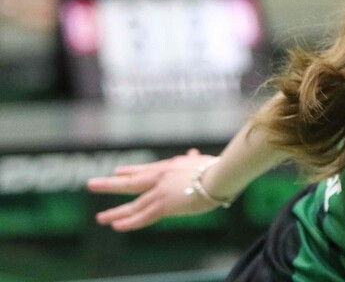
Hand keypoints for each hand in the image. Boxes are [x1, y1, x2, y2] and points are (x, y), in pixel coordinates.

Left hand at [87, 148, 219, 230]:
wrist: (220, 174)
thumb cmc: (216, 167)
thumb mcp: (202, 161)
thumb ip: (194, 159)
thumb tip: (194, 152)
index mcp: (169, 167)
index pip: (144, 170)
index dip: (129, 171)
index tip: (117, 171)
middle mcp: (160, 177)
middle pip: (130, 183)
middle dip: (109, 184)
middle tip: (91, 183)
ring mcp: (160, 191)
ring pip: (133, 205)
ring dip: (115, 212)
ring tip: (100, 218)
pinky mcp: (164, 205)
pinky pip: (143, 217)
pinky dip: (129, 222)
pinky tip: (116, 226)